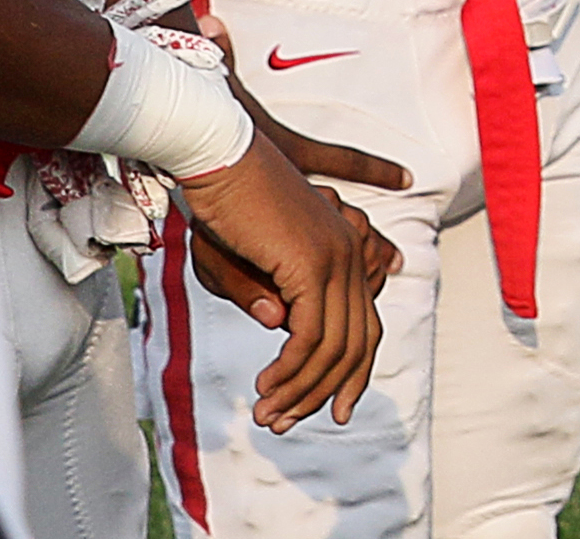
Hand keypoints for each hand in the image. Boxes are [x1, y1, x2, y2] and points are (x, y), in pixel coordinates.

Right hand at [174, 145, 396, 433]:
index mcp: (342, 247)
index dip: (352, 373)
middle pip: (358, 343)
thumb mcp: (239, 260)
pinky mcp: (312, 264)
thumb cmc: (220, 204)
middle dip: (325, 393)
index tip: (333, 411)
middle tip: (288, 424)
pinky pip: (311, 337)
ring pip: (334, 348)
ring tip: (269, 416)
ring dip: (301, 390)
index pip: (365, 325)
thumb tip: (280, 326)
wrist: (214, 155)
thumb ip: (262, 293)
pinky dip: (292, 371)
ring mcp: (337, 258)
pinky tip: (266, 387)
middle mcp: (350, 253)